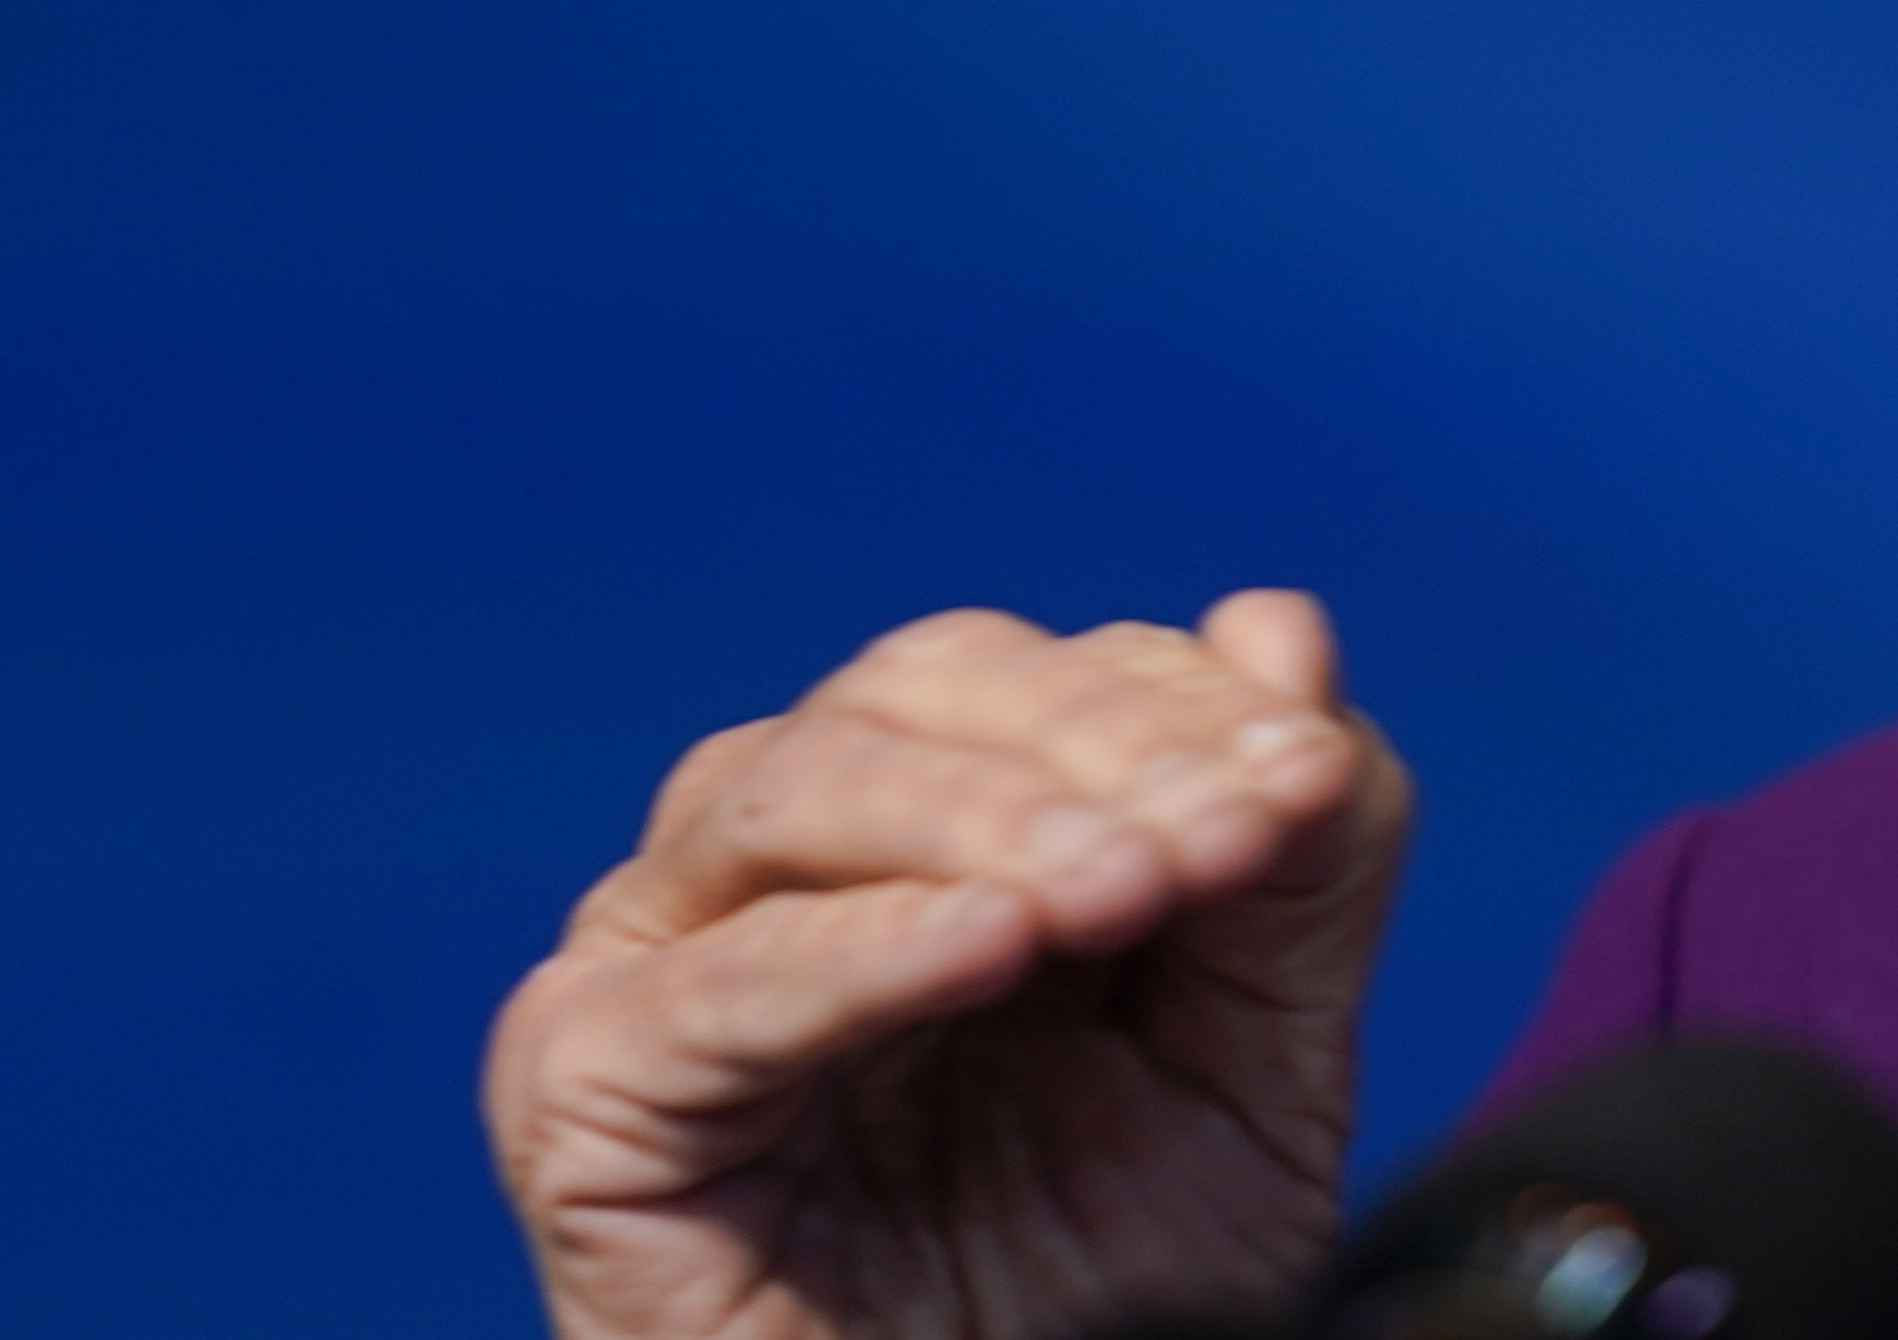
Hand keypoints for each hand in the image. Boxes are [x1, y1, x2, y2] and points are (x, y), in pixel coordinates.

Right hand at [487, 591, 1415, 1339]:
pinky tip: (988, 941)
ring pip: (798, 788)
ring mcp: (663, 957)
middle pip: (918, 691)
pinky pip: (712, 986)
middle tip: (1236, 831)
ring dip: (989, 819)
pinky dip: (859, 947)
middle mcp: (777, 859)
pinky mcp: (585, 1087)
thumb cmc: (1101, 1292)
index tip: (1312, 778)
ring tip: (1129, 887)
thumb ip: (1295, 864)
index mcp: (930, 824)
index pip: (1044, 677)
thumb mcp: (1252, 1072)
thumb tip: (1281, 625)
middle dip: (1100, 746)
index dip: (1183, 703)